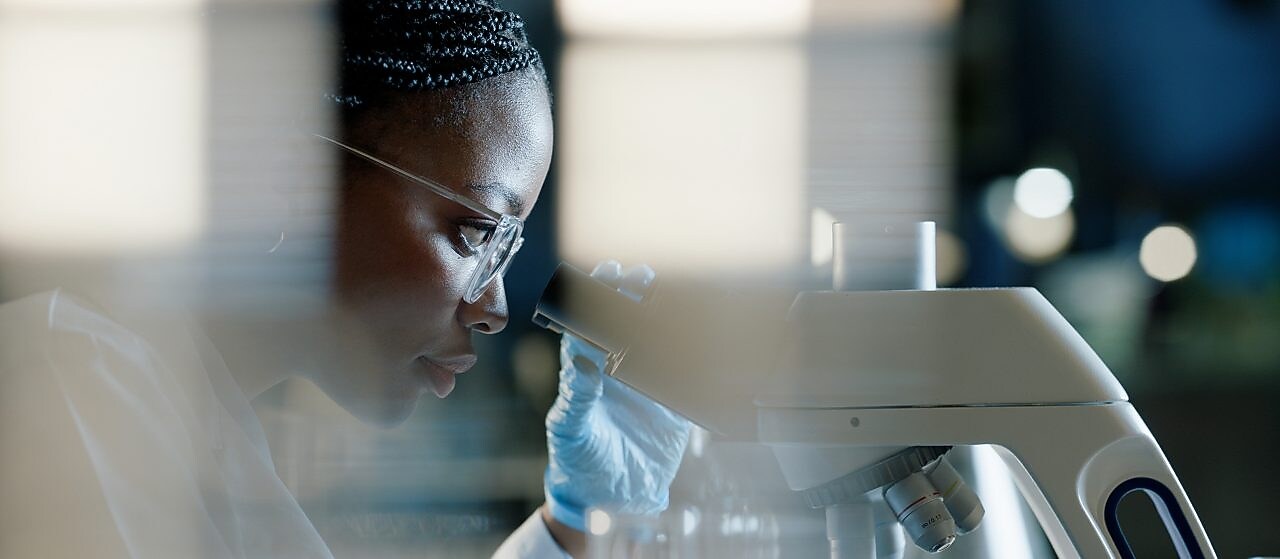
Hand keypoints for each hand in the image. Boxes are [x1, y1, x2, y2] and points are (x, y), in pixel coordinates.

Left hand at [543, 261, 692, 533]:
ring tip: (669, 289)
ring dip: (660, 315)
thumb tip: (581, 362)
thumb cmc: (579, 462)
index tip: (609, 272)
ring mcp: (643, 387)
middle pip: (623, 324)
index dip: (598, 297)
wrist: (613, 499)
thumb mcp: (572, 430)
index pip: (590, 325)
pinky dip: (690, 351)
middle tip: (643, 274)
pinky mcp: (669, 404)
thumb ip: (576, 397)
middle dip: (632, 295)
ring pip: (652, 340)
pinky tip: (699, 328)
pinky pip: (681, 371)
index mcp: (587, 374)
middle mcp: (615, 373)